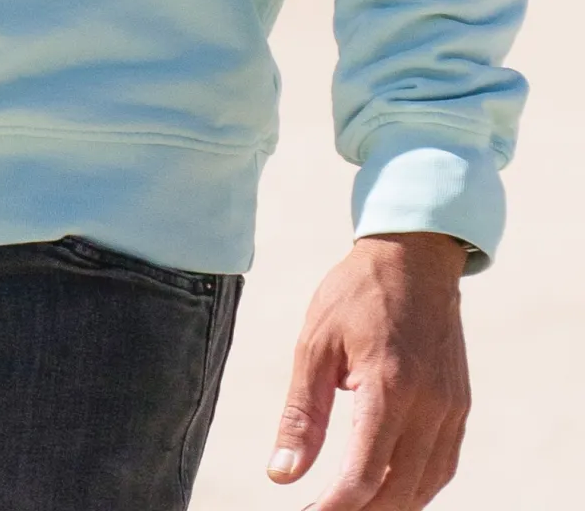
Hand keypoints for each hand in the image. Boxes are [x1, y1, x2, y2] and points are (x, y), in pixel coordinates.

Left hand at [267, 233, 470, 508]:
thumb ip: (301, 414)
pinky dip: (415, 486)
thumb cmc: (357, 294)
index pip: (364, 474)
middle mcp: (430, 404)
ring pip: (425, 485)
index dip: (334, 506)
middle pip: (398, 491)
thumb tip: (282, 474)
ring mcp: (451, 408)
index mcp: (389, 386)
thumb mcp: (315, 344)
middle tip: (323, 510)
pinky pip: (442, 465)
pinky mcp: (461, 406)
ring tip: (350, 504)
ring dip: (389, 504)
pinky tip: (386, 487)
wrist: (414, 257)